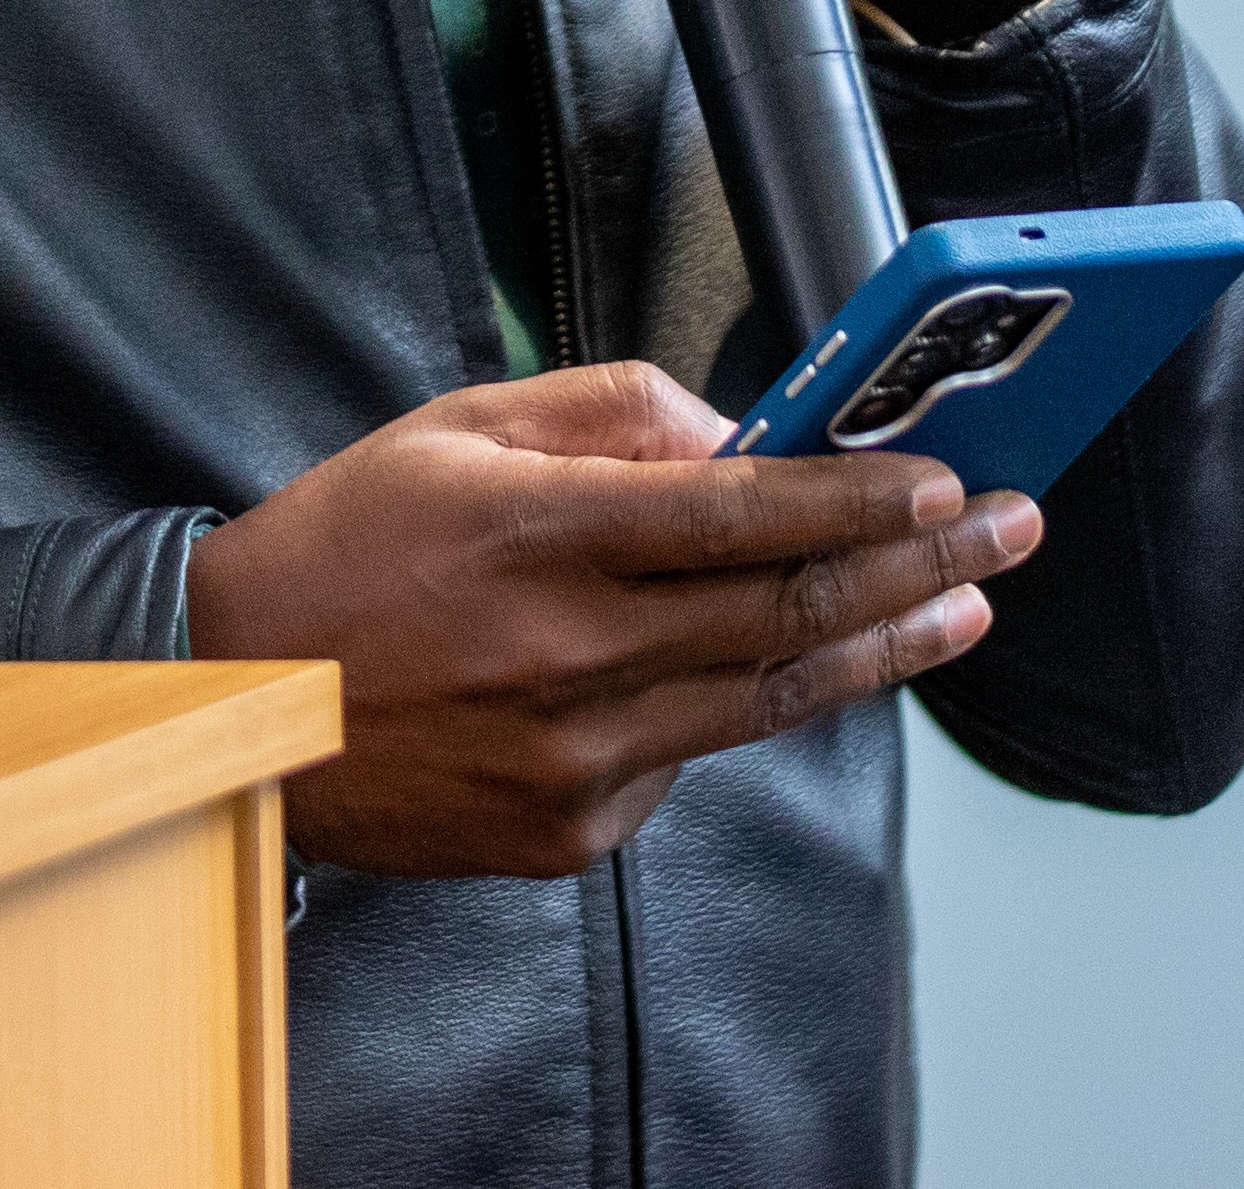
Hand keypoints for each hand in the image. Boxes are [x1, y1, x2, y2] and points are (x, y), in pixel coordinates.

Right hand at [186, 359, 1038, 876]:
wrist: (235, 706)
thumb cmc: (345, 551)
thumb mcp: (460, 429)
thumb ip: (611, 413)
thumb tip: (736, 431)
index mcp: (539, 535)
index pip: (743, 512)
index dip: (859, 497)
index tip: (944, 479)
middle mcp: (566, 653)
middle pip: (787, 607)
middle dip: (920, 565)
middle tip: (1009, 532)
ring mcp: (572, 758)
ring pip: (768, 695)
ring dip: (883, 644)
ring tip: (962, 609)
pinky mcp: (568, 831)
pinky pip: (689, 758)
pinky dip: (740, 701)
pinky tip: (778, 661)